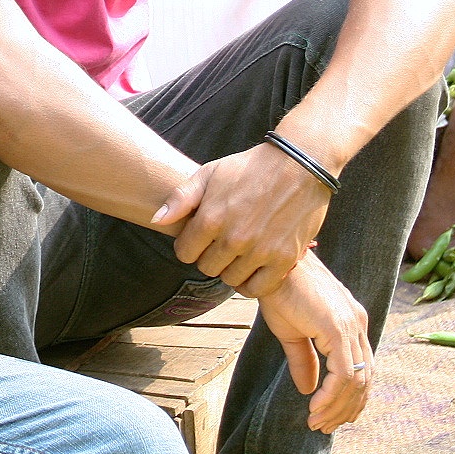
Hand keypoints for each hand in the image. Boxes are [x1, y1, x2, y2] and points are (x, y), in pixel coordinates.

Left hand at [153, 142, 331, 296]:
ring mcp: (260, 251)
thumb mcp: (209, 173)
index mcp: (211, 218)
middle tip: (221, 243)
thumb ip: (180, 198)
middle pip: (207, 268)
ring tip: (238, 252)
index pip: (184, 253)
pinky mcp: (284, 259)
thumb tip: (157, 221)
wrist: (298, 165)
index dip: (189, 245)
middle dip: (209, 256)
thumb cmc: (249, 167)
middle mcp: (233, 238)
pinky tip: (253, 268)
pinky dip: (253, 283)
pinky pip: (258, 288)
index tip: (201, 237)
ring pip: (231, 280)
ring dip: (231, 269)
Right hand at [256, 256, 371, 432]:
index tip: (331, 415)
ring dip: (337, 408)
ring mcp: (351, 326)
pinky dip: (331, 397)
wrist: (270, 266)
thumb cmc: (278, 291)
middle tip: (325, 427)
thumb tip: (307, 389)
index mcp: (351, 323)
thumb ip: (304, 360)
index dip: (350, 397)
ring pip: (356, 381)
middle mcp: (358, 324)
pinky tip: (315, 408)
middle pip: (364, 379)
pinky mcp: (338, 329)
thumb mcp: (291, 332)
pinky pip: (342, 374)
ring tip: (317, 423)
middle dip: (346, 408)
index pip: (362, 369)